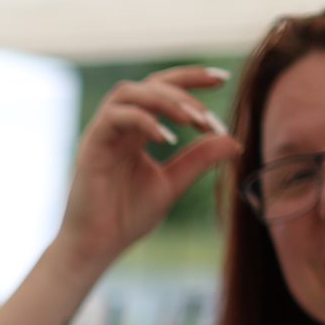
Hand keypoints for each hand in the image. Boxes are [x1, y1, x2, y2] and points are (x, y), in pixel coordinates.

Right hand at [54, 66, 242, 276]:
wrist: (96, 246)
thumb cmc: (126, 218)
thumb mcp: (173, 183)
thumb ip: (199, 160)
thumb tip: (234, 140)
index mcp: (136, 131)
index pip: (163, 89)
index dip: (192, 78)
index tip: (223, 80)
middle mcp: (118, 126)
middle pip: (150, 83)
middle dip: (184, 85)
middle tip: (209, 113)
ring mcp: (102, 133)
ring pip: (130, 92)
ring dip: (165, 100)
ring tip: (192, 119)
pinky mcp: (91, 146)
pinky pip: (116, 117)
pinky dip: (144, 121)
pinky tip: (168, 139)